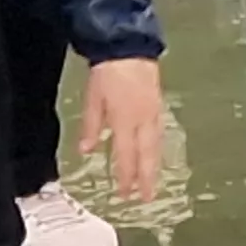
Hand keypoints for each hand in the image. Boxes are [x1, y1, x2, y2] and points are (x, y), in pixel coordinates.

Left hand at [80, 57, 165, 201]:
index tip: (125, 194)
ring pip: (156, 146)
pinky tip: (155, 154)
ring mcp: (154, 112)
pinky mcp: (158, 105)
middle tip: (147, 199)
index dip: (127, 176)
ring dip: (154, 166)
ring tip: (152, 182)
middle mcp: (144, 120)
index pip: (127, 155)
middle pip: (147, 155)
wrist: (130, 47)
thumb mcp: (93, 99)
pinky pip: (159, 133)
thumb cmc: (107, 72)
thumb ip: (91, 126)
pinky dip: (157, 149)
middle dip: (147, 178)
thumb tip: (87, 151)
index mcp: (125, 120)